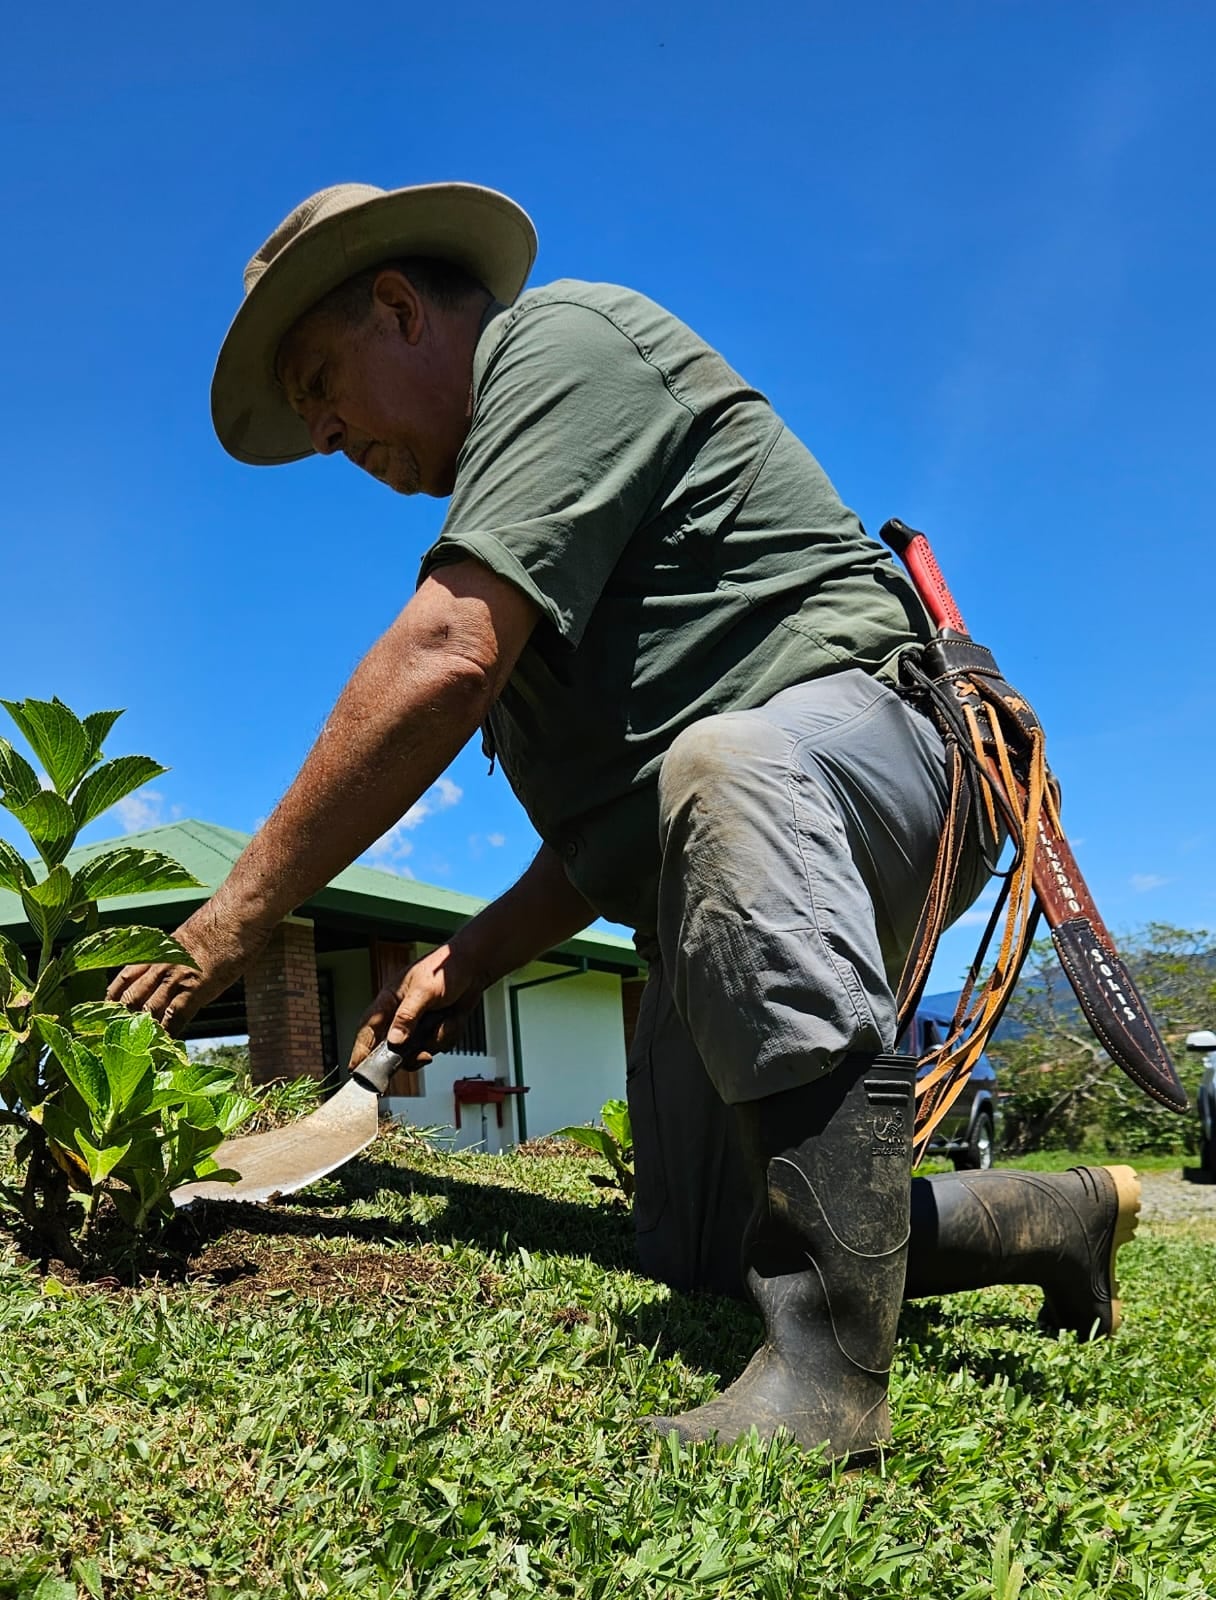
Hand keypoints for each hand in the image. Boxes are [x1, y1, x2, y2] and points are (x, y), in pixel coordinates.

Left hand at [106, 903, 266, 1033]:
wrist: (238, 912)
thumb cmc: (222, 922)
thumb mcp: (191, 938)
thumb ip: (178, 957)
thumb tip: (178, 973)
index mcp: (156, 952)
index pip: (122, 981)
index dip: (111, 1001)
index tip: (103, 1018)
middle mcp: (159, 966)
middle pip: (128, 1000)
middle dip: (118, 1023)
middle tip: (111, 1044)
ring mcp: (175, 978)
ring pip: (146, 1012)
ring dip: (140, 1034)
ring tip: (134, 1055)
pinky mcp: (195, 988)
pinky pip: (173, 1017)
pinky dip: (167, 1036)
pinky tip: (165, 1049)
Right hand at [349, 942, 487, 1070]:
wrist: (473, 969)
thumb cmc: (444, 970)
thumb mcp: (423, 991)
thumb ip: (407, 1016)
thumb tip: (394, 1040)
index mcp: (388, 1002)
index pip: (367, 1031)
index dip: (360, 1052)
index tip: (357, 1072)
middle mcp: (400, 1017)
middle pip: (392, 1050)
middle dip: (410, 1054)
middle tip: (422, 1054)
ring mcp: (417, 1027)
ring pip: (418, 1051)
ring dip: (434, 1039)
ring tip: (445, 1018)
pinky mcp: (433, 1031)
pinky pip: (436, 1046)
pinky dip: (448, 1035)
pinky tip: (452, 1017)